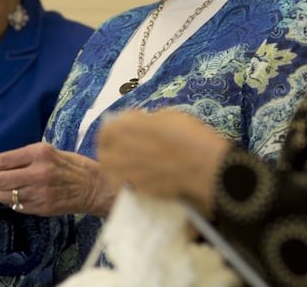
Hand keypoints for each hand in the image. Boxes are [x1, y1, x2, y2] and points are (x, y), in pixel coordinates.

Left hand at [0, 142, 115, 217]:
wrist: (94, 186)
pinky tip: (24, 197)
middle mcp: (38, 171)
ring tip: (11, 190)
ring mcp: (40, 191)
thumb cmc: (71, 166)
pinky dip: (15, 203)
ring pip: (5, 196)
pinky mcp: (42, 207)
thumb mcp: (49, 152)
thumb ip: (24, 158)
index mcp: (39, 152)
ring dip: (2, 195)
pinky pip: (17, 206)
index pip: (1, 160)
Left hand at [97, 109, 229, 214]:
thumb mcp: (164, 116)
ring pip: (110, 171)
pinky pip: (125, 184)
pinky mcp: (136, 190)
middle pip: (104, 152)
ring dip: (116, 166)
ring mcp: (125, 173)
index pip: (105, 129)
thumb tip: (140, 125)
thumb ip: (144, 121)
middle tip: (126, 148)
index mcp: (122, 128)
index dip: (114, 129)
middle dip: (111, 150)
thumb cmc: (186, 134)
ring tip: (131, 165)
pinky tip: (140, 178)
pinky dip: (128, 181)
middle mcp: (117, 151)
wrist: (202, 164)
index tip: (124, 129)